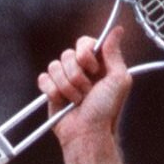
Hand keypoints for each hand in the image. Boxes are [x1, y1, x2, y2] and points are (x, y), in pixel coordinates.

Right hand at [39, 33, 131, 159]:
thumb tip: (118, 29)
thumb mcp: (119, 80)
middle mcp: (80, 70)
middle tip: (88, 93)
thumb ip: (115, 54)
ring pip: (54, 66)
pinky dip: (53, 91)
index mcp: (97, 64)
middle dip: (78, 76)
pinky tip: (63, 102)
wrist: (88, 134)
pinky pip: (43, 78)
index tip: (94, 69)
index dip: (85, 54)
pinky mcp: (50, 90)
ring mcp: (64, 79)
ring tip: (77, 101)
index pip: (84, 42)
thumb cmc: (106, 111)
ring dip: (67, 87)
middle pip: (67, 54)